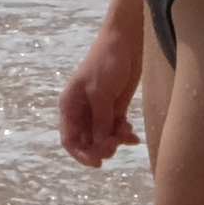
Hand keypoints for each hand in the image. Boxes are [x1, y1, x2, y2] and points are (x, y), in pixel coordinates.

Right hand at [58, 31, 141, 166]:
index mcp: (70, 106)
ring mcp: (99, 110)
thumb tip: (99, 144)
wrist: (126, 41)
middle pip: (87, 142)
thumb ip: (100, 120)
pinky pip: (116, 130)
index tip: (98, 163)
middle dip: (101, 148)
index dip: (81, 155)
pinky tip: (133, 135)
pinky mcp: (115, 108)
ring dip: (115, 141)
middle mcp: (82, 112)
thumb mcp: (101, 92)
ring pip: (103, 138)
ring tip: (128, 134)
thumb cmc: (106, 62)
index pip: (69, 140)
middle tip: (116, 144)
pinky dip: (124, 135)